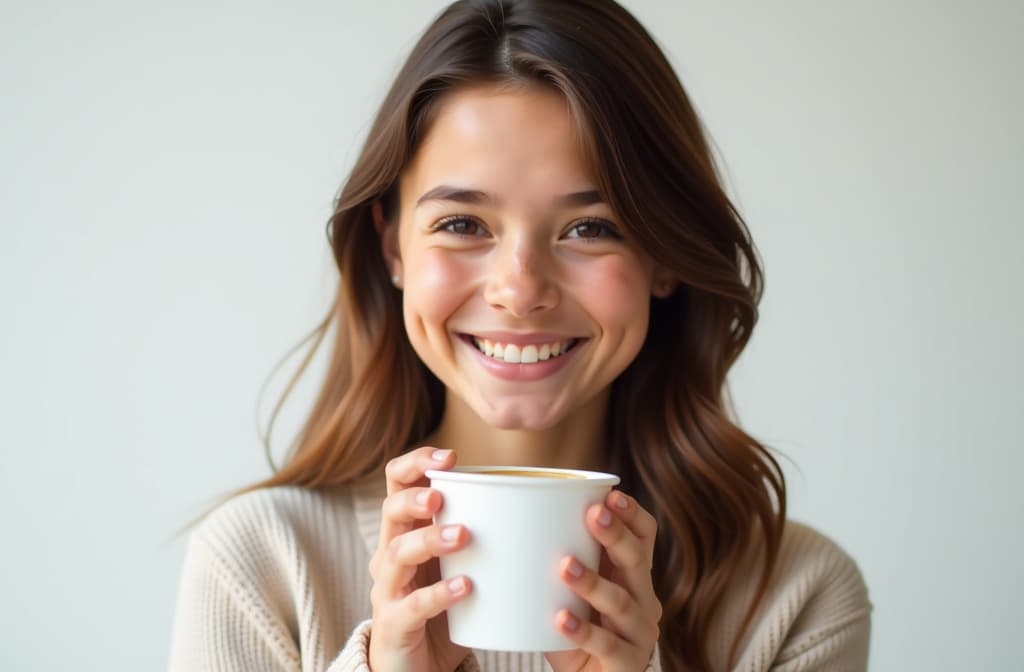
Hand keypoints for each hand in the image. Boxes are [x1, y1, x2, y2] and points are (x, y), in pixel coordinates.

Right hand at [368, 446, 472, 671]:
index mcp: (406, 530)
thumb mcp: (457, 562)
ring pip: (398, 553)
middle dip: (415, 498)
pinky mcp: (394, 624)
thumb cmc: (442, 607)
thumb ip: (482, 533)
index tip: (450, 456)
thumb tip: (545, 501)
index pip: (397, 482)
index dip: (416, 463)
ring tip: (463, 535)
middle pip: (390, 511)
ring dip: (430, 540)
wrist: (414, 667)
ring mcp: (388, 589)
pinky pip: (413, 605)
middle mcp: (390, 554)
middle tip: (442, 496)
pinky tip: (466, 586)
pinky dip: (440, 593)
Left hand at [544, 490, 661, 671]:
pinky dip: (582, 631)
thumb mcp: (571, 589)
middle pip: (636, 561)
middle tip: (594, 514)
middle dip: (616, 535)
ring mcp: (640, 633)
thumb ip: (560, 557)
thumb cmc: (575, 627)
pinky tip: (560, 619)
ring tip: (565, 565)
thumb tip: (507, 514)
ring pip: (620, 603)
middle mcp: (644, 599)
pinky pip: (606, 645)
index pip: (645, 536)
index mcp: (633, 574)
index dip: (632, 514)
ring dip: (593, 582)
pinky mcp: (627, 663)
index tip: (610, 495)